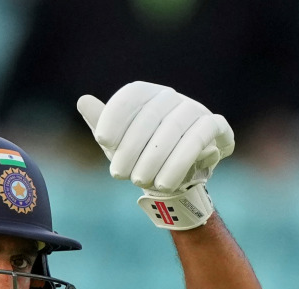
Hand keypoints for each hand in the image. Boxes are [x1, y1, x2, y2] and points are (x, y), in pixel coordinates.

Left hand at [78, 82, 233, 229]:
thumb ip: (102, 122)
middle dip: (131, 147)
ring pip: (175, 128)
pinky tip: (165, 184)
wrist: (174, 178)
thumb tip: (83, 101)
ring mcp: (195, 109)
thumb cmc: (141, 156)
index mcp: (147, 95)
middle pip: (151, 114)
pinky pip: (199, 139)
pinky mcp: (215, 125)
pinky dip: (180, 163)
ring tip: (140, 182)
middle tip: (118, 175)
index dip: (116, 115)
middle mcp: (171, 97)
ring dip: (155, 158)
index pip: (132, 95)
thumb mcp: (118, 143)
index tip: (102, 140)